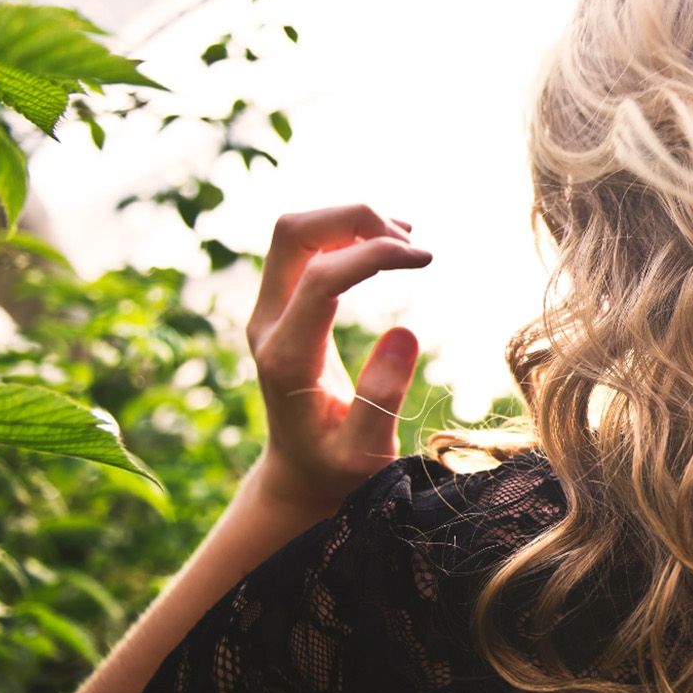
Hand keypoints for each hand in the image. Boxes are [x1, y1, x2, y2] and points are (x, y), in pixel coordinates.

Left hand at [245, 204, 433, 513]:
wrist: (298, 474)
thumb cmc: (337, 470)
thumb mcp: (365, 451)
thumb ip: (381, 397)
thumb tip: (405, 332)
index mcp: (287, 358)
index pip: (320, 276)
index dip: (374, 254)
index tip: (425, 258)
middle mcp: (267, 325)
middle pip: (293, 234)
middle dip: (354, 218)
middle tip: (411, 242)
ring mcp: (270, 312)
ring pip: (296, 232)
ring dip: (350, 221)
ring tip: (406, 242)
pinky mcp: (282, 306)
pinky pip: (305, 247)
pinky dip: (345, 232)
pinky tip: (387, 244)